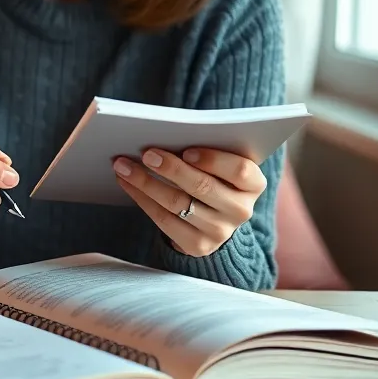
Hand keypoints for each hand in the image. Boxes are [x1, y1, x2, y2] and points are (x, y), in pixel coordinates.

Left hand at [112, 148, 266, 256]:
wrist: (215, 218)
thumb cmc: (214, 176)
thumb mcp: (220, 163)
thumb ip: (206, 149)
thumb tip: (166, 133)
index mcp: (253, 184)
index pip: (240, 171)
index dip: (213, 160)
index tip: (186, 150)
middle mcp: (241, 210)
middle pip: (203, 187)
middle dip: (171, 168)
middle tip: (146, 153)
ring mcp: (220, 231)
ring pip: (178, 203)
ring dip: (146, 182)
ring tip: (123, 166)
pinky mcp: (198, 246)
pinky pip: (164, 220)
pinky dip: (142, 198)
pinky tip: (126, 183)